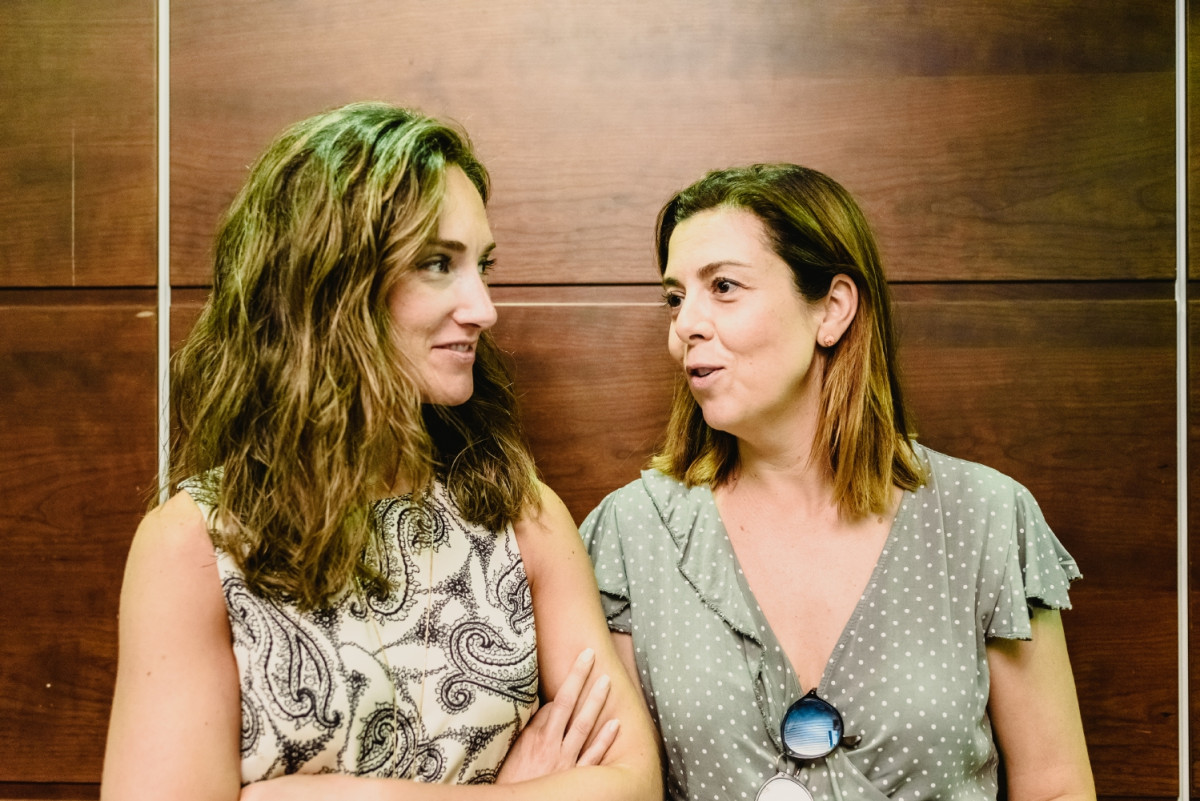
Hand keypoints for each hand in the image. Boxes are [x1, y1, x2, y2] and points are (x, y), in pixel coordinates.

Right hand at [496, 648, 620, 783]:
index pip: (550, 705)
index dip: (562, 687)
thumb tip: (534, 715)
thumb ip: (523, 735)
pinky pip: (594, 757)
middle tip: (589, 654)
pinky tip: (616, 725)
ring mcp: (566, 761)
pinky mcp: (577, 779)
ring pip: (584, 725)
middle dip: (578, 678)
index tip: (573, 669)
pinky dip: (605, 740)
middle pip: (567, 703)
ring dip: (596, 702)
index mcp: (532, 738)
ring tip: (607, 681)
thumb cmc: (511, 785)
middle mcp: (551, 745)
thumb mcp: (509, 756)